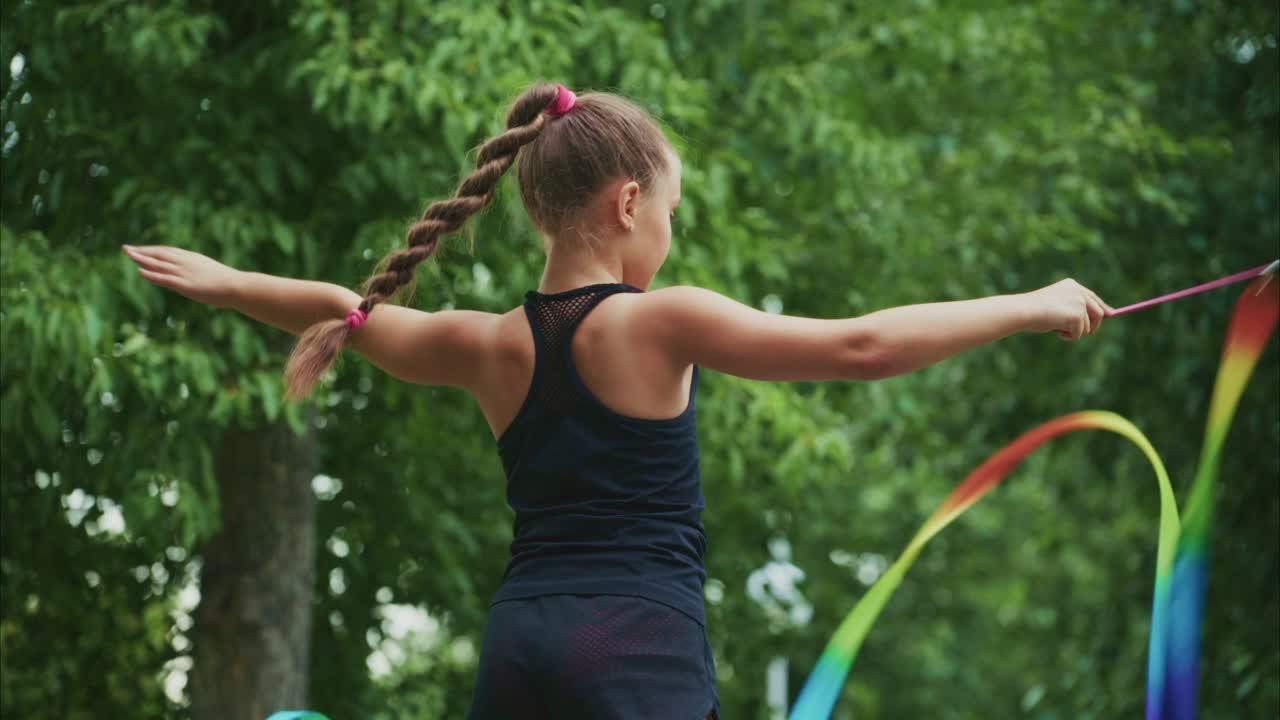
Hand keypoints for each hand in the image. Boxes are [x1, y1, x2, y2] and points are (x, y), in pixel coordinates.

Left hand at [121, 245, 241, 308]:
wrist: (237, 286)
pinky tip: (140, 271)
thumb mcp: (211, 273)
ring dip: (141, 258)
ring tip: (127, 254)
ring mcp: (184, 272)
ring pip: (158, 263)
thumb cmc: (228, 282)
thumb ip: (199, 273)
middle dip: (141, 251)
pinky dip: (151, 274)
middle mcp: (185, 262)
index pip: (167, 251)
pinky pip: (164, 278)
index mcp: (192, 258)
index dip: (151, 250)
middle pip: (159, 254)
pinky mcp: (185, 284)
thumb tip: (196, 278)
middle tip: (125, 248)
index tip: (140, 249)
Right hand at [1022, 278, 1112, 339]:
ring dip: (1076, 332)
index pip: (1092, 298)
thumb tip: (1087, 326)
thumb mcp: (1054, 306)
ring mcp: (1080, 303)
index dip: (1102, 307)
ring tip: (1058, 330)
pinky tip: (1056, 330)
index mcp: (1072, 285)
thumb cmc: (1032, 311)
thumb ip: (1072, 310)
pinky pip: (1079, 333)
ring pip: (1089, 325)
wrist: (1025, 310)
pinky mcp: (1078, 315)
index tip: (1110, 315)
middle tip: (1088, 334)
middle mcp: (1079, 292)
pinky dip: (1069, 336)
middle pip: (1099, 312)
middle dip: (1094, 325)